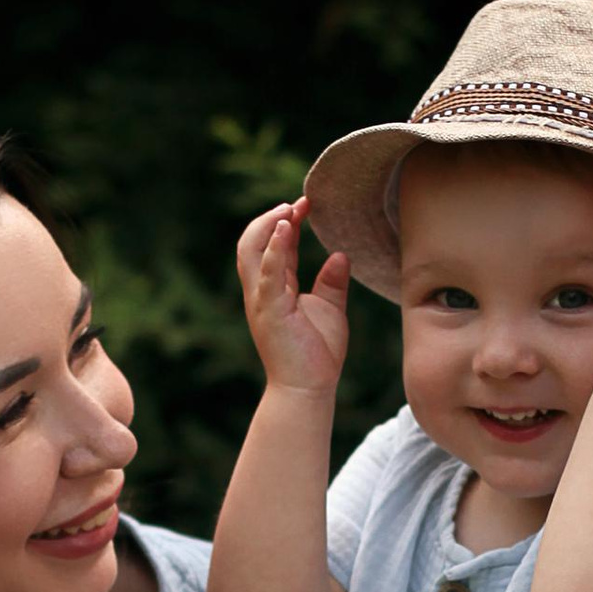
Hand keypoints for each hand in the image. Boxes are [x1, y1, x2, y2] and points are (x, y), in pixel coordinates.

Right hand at [237, 200, 349, 398]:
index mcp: (274, 289)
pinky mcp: (269, 310)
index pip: (274, 245)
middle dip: (271, 217)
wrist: (309, 389)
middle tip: (297, 202)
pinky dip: (273, 248)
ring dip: (268, 226)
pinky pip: (266, 273)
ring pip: (250, 251)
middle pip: (252, 242)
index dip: (286, 221)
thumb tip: (341, 255)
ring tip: (288, 209)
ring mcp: (262, 300)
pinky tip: (286, 227)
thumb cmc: (317, 354)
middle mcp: (262, 291)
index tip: (305, 204)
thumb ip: (332, 282)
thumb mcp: (329, 309)